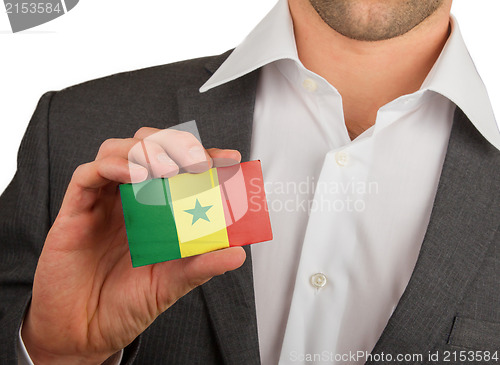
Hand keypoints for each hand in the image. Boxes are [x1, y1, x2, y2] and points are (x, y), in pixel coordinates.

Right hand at [21, 127, 245, 363]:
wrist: (85, 333)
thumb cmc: (125, 304)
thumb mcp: (171, 284)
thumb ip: (201, 266)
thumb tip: (238, 253)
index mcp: (155, 209)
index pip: (180, 168)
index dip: (205, 157)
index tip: (230, 159)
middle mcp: (129, 199)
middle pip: (148, 147)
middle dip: (175, 144)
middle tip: (198, 162)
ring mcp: (102, 202)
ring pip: (117, 150)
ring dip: (145, 150)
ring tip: (167, 169)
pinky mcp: (75, 211)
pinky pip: (87, 174)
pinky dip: (112, 165)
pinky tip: (134, 175)